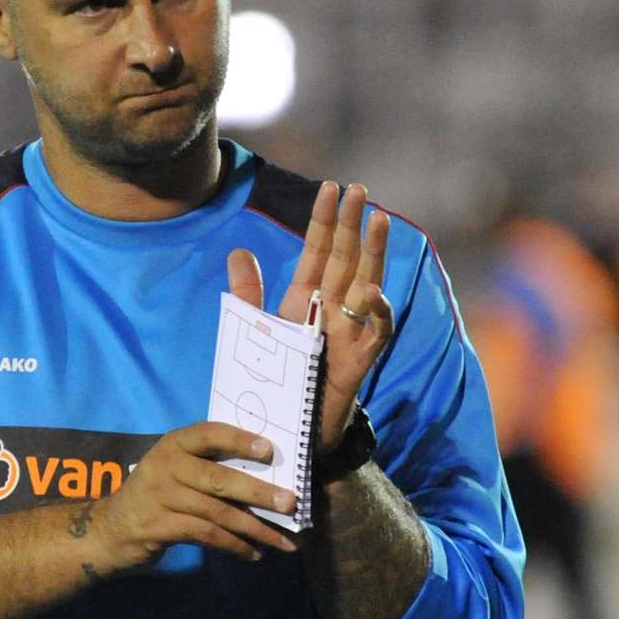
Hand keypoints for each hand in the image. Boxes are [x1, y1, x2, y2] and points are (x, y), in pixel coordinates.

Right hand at [92, 422, 299, 569]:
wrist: (111, 529)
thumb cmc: (157, 495)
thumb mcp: (176, 470)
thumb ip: (209, 467)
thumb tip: (269, 479)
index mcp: (174, 444)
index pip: (209, 432)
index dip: (240, 440)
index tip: (269, 450)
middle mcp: (165, 465)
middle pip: (219, 478)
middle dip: (259, 492)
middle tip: (291, 503)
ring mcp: (159, 496)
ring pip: (217, 511)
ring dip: (254, 527)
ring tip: (283, 541)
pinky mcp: (158, 526)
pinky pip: (206, 535)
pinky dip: (234, 546)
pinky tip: (253, 554)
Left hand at [227, 182, 392, 457]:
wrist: (287, 431)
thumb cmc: (274, 381)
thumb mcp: (253, 333)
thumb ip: (248, 294)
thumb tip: (239, 251)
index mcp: (304, 300)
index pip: (318, 251)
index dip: (324, 220)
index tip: (330, 188)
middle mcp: (331, 310)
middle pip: (346, 259)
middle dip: (353, 224)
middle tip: (360, 189)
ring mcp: (348, 333)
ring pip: (368, 284)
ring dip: (374, 254)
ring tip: (379, 221)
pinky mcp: (358, 361)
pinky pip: (375, 332)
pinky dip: (377, 312)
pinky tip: (373, 291)